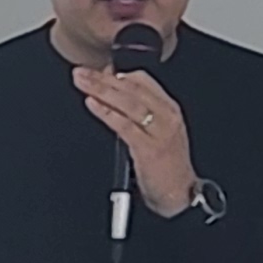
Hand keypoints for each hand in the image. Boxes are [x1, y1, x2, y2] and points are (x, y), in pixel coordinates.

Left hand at [74, 68, 198, 217]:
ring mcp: (160, 131)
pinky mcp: (150, 148)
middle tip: (81, 72)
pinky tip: (92, 104)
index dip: (117, 73)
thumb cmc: (166, 165)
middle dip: (103, 78)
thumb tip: (110, 93)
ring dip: (101, 90)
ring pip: (128, 103)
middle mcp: (166, 116)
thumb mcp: (156, 131)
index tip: (96, 68)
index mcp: (168, 109)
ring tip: (82, 82)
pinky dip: (107, 113)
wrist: (181, 194)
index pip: (143, 81)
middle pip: (132, 89)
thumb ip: (137, 112)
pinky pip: (125, 126)